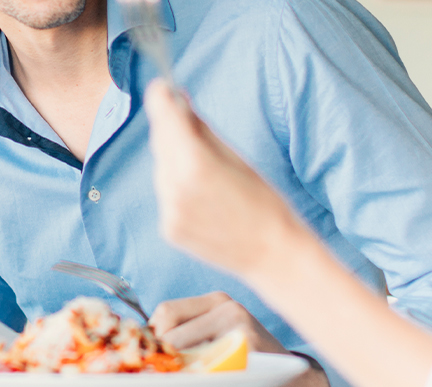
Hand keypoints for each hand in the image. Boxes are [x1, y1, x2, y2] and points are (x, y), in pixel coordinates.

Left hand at [143, 81, 317, 277]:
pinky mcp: (168, 229)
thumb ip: (202, 129)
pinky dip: (177, 189)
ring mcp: (169, 211)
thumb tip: (180, 104)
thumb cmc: (264, 202)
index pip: (165, 119)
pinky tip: (204, 197)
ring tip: (208, 173)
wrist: (272, 254)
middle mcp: (174, 187)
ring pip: (161, 170)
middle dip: (171, 129)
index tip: (160, 87)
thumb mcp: (238, 156)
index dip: (159, 99)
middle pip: (160, 142)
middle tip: (188, 122)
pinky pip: (166, 196)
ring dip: (175, 161)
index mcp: (195, 164)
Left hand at [148, 293, 329, 386]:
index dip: (153, 339)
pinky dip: (203, 386)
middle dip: (162, 355)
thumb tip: (142, 350)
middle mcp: (227, 307)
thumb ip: (184, 340)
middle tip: (172, 375)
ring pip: (181, 350)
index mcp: (216, 301)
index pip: (164, 311)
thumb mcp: (215, 343)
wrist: (294, 386)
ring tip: (200, 380)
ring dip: (181, 373)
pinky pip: (204, 372)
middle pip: (167, 327)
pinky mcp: (247, 351)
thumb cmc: (245, 366)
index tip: (158, 360)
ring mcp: (239, 327)